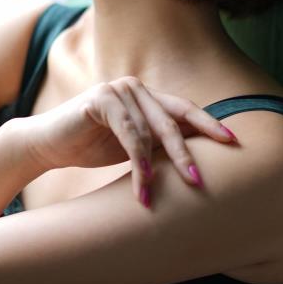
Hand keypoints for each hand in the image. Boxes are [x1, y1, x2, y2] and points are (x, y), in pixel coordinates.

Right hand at [20, 76, 237, 205]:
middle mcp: (136, 87)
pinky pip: (128, 133)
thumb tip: (199, 159)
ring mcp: (118, 89)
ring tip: (155, 196)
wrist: (48, 144)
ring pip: (149, 132)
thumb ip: (159, 143)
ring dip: (153, 168)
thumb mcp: (132, 146)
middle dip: (186, 153)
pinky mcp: (101, 100)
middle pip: (172, 121)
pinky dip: (136, 161)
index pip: (184, 110)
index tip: (234, 142)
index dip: (209, 125)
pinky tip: (141, 183)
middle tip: (199, 181)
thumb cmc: (91, 146)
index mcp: (148, 96)